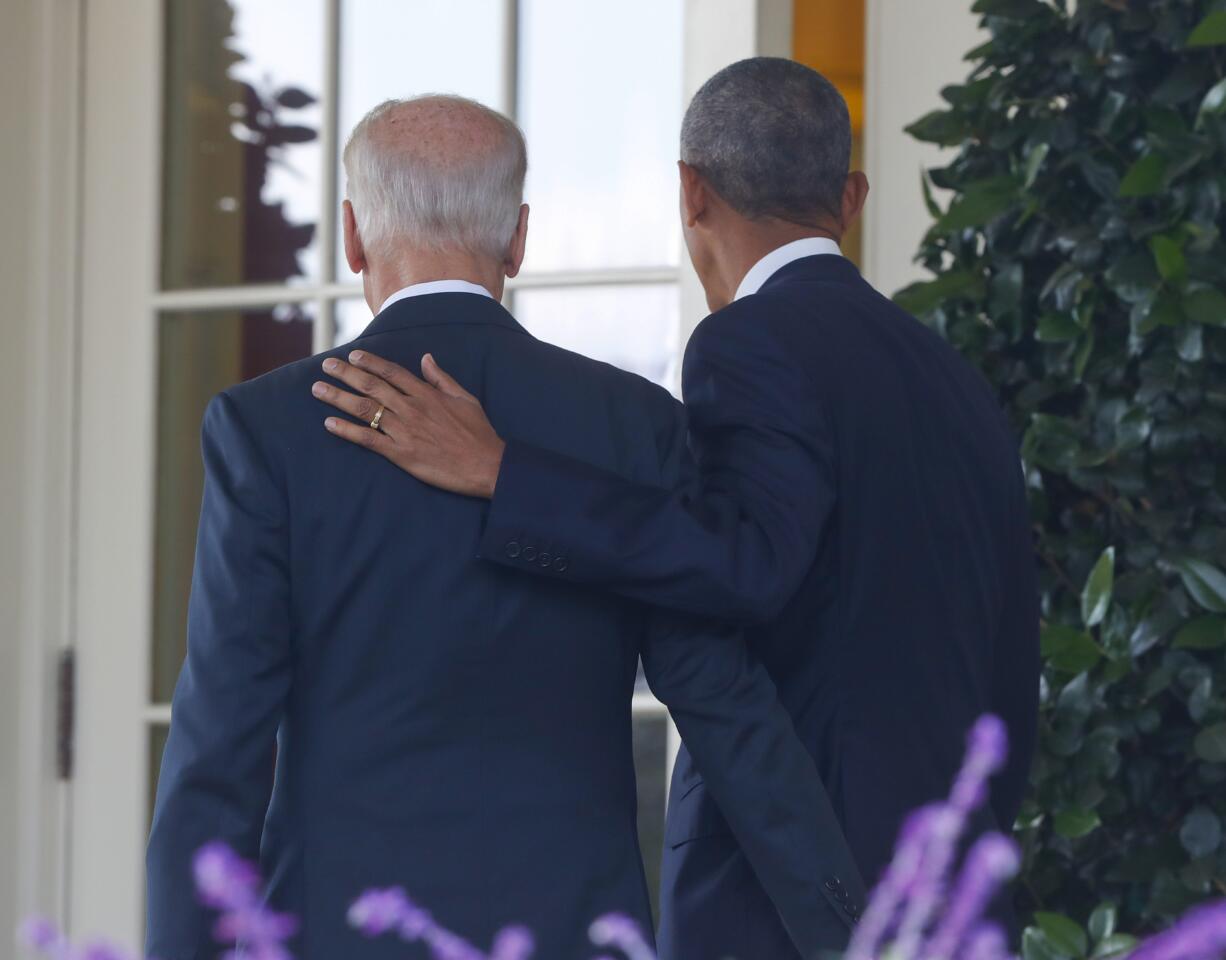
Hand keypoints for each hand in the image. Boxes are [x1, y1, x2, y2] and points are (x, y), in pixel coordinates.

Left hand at [312, 351, 504, 499]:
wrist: (486, 466)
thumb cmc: (479, 433)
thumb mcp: (465, 398)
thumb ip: (441, 378)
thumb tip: (426, 358)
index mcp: (427, 394)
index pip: (392, 372)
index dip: (370, 362)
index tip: (353, 355)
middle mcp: (412, 409)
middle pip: (372, 386)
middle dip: (346, 374)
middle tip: (326, 365)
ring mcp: (405, 431)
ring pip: (366, 409)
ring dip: (339, 397)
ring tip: (318, 389)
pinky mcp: (402, 454)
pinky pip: (368, 439)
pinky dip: (347, 430)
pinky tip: (329, 423)